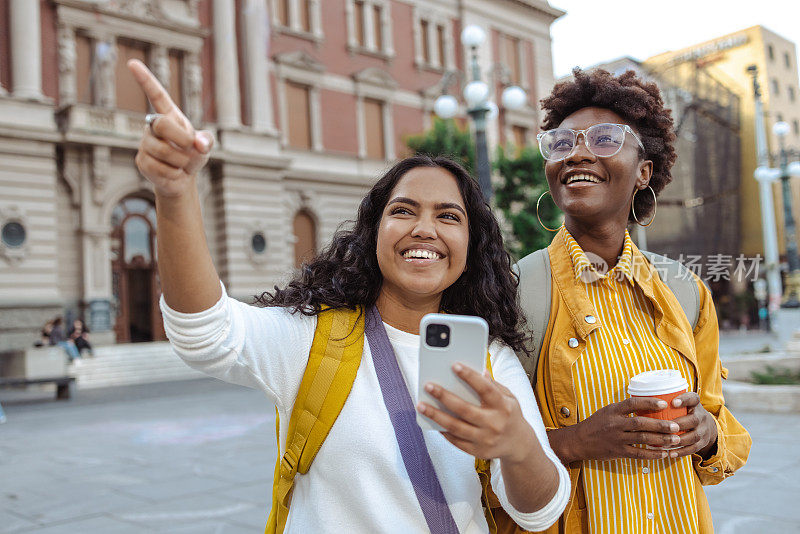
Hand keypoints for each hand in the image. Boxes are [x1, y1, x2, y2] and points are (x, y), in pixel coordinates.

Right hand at [127, 59, 212, 197]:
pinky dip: (174, 174)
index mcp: (169, 117)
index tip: (132, 63)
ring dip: (181, 161)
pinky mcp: (142, 161)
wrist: (182, 178)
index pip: (156, 95)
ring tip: (182, 163)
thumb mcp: (205, 146)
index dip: (145, 80)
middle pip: (162, 125)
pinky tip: (173, 173)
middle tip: (191, 150)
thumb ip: (207, 140)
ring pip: (163, 151)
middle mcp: (153, 126)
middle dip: (182, 140)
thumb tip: (199, 144)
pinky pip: (160, 168)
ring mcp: (145, 143)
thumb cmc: (193, 155)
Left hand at [416, 363, 533, 461]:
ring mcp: (485, 439)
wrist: (519, 445)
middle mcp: (494, 423)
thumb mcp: (509, 397)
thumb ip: (494, 385)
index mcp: (503, 406)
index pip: (485, 389)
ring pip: (455, 427)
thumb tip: (479, 371)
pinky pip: (456, 441)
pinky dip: (443, 431)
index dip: (470, 377)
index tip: (454, 365)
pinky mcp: (477, 451)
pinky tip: (432, 421)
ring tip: (421, 405)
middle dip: (444, 396)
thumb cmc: (510, 415)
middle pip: (464, 409)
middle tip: (428, 386)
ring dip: (436, 415)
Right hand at [571, 397, 681, 461]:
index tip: (664, 404)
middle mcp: (615, 424)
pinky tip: (663, 454)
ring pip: (643, 439)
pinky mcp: (618, 452)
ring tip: (675, 440)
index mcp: (613, 411)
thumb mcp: (607, 411)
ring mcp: (616, 438)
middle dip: (660, 425)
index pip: (633, 404)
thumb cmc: (595, 424)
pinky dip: (653, 454)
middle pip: (641, 423)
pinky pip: (638, 454)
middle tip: (676, 426)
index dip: (649, 403)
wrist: (579, 441)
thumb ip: (624, 409)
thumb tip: (646, 405)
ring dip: (661, 440)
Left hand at [666, 392, 717, 458]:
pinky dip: (681, 452)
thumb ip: (666, 400)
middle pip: (693, 420)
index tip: (673, 402)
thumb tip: (640, 400)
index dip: (684, 400)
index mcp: (695, 403)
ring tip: (664, 443)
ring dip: (679, 440)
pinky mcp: (703, 442)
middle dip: (679, 424)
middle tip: (664, 428)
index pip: (692, 398)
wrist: (706, 425)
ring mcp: (703, 430)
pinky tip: (670, 454)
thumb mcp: (681, 403)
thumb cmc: (684, 411)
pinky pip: (693, 448)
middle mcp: (701, 416)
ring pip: (694, 436)